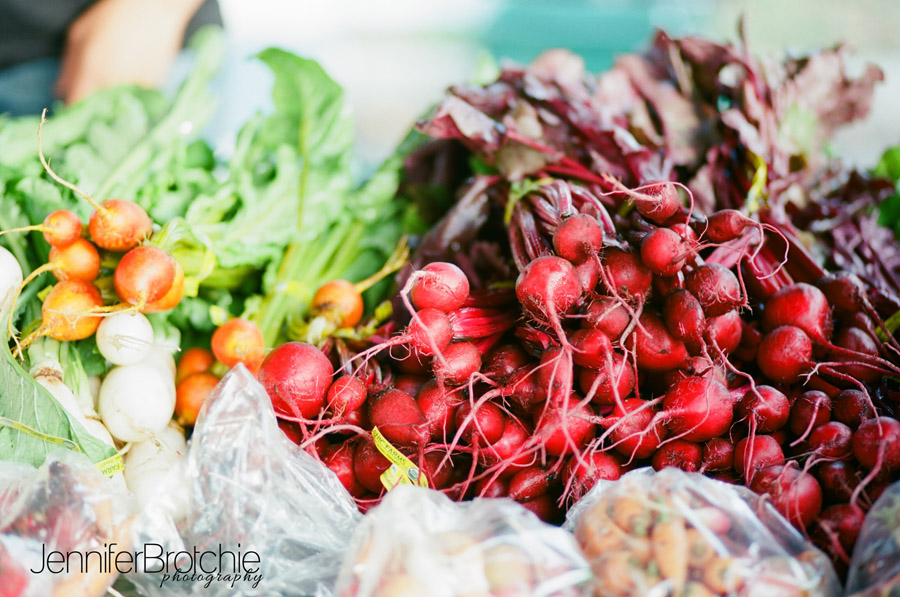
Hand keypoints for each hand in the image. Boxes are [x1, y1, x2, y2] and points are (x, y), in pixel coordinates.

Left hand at [55, 0, 203, 103]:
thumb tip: (59, 92)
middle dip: (95, 115)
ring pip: (122, 112)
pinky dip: (134, 101)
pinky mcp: (156, 89)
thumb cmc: (112, 17)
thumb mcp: (79, 35)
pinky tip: (132, 88)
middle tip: (92, 109)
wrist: (153, 9)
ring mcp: (138, 90)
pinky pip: (141, 103)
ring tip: (114, 98)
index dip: (72, 115)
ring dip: (116, 110)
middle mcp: (115, 87)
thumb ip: (69, 68)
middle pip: (101, 116)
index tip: (71, 116)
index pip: (77, 109)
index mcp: (93, 75)